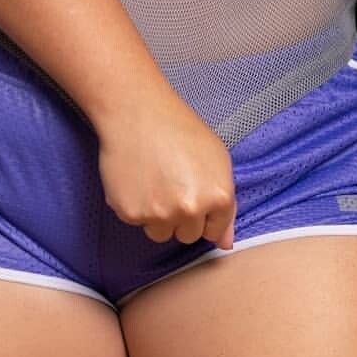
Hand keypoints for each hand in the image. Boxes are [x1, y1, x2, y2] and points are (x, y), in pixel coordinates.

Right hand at [96, 90, 236, 249]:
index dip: (204, 213)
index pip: (213, 232)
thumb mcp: (218, 159)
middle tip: (171, 184)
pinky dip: (135, 205)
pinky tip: (137, 179)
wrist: (137, 112)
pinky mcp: (130, 213)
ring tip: (153, 181)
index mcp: (218, 197)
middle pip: (187, 236)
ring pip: (160, 233)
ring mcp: (159, 214)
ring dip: (158, 216)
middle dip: (181, 217)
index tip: (193, 194)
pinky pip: (137, 221)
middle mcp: (190, 210)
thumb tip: (225, 244)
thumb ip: (226, 206)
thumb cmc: (180, 130)